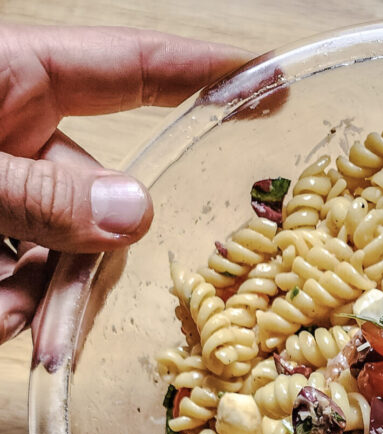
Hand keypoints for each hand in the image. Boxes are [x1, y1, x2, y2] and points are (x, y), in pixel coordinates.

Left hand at [0, 24, 249, 343]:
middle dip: (82, 268)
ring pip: (58, 251)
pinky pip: (19, 272)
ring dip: (39, 298)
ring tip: (0, 320)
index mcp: (14, 75)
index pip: (130, 68)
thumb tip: (138, 216)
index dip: (202, 73)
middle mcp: (17, 127)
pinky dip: (10, 303)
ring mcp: (4, 182)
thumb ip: (40, 196)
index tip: (272, 83)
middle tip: (59, 332)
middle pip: (95, 199)